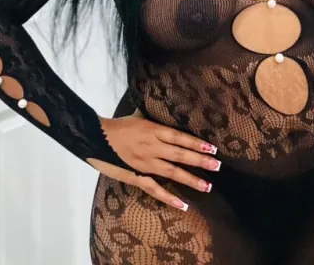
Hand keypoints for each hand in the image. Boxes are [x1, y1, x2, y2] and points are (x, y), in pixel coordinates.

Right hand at [87, 114, 220, 211]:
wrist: (95, 137)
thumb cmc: (118, 125)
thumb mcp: (139, 116)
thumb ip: (155, 119)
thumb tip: (165, 110)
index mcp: (154, 130)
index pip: (180, 137)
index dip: (196, 143)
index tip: (212, 149)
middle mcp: (153, 146)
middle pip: (180, 154)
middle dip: (200, 161)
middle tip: (217, 166)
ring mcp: (145, 163)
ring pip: (172, 172)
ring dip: (191, 179)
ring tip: (207, 185)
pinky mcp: (137, 176)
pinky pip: (155, 189)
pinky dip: (169, 197)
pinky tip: (183, 204)